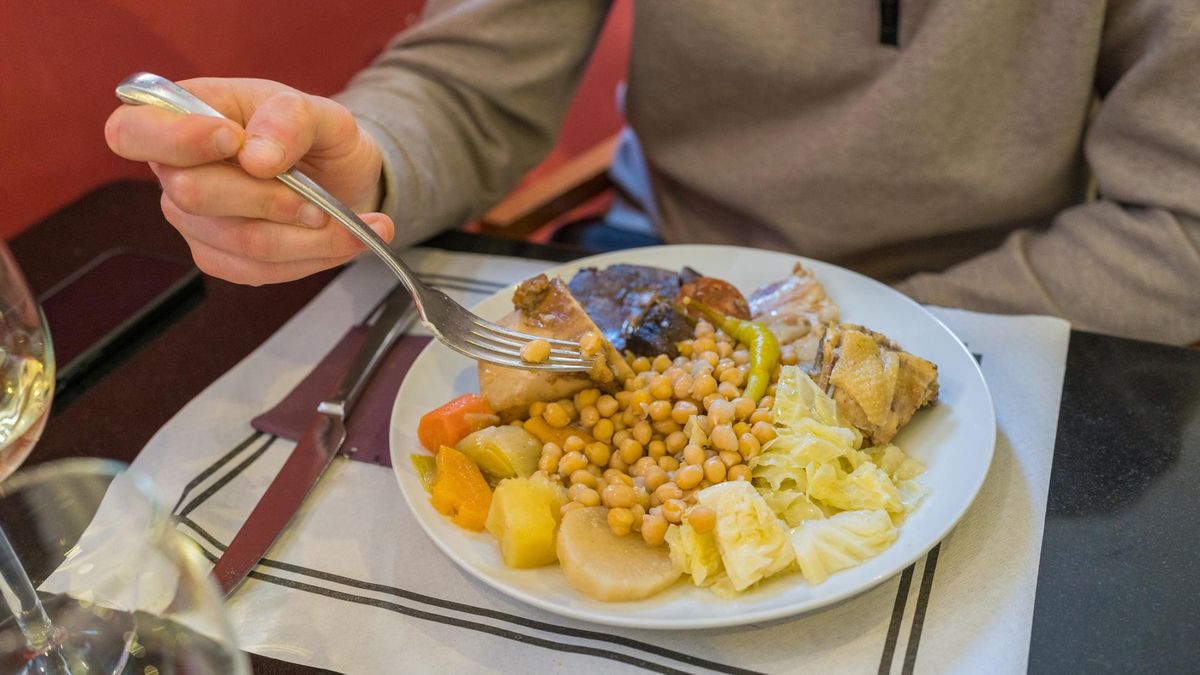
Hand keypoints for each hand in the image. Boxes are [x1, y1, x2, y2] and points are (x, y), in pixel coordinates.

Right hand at [105, 77, 393, 284]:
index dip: (176, 140)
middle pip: (192, 195)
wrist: (344, 178)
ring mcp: (195, 221)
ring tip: (346, 220)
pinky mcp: (222, 258)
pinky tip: (345, 239)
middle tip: (317, 198)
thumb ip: (291, 119)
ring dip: (307, 237)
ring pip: (240, 241)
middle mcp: (175, 171)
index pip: (131, 132)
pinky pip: (261, 270)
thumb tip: (259, 157)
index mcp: (183, 116)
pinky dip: (314, 257)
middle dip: (269, 198)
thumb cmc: (317, 137)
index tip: (235, 140)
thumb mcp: (321, 112)